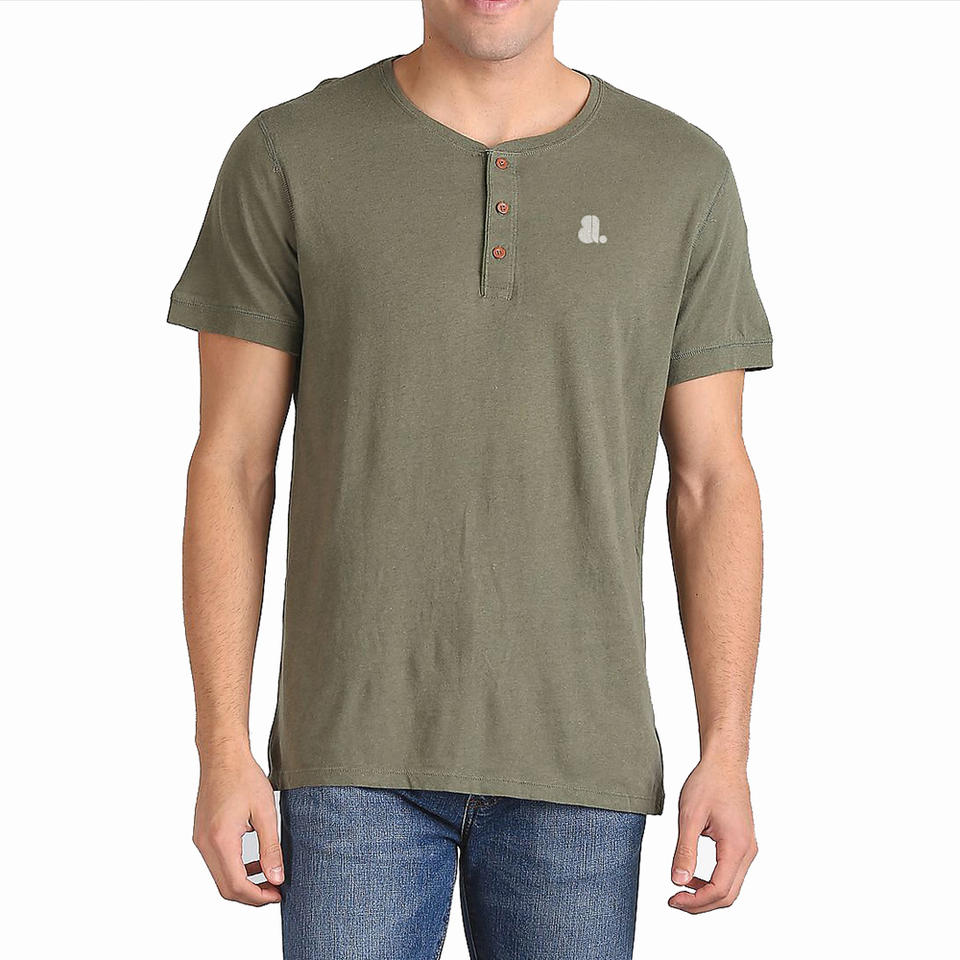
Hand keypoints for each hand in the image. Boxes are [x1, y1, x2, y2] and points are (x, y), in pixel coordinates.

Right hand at [192, 747, 283, 905]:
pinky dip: (235, 868)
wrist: (223, 755)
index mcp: (221, 841)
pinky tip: (254, 861)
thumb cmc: (244, 777)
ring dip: (243, 882)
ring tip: (269, 877)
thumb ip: (271, 848)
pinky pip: (217, 862)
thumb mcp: (265, 812)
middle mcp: (205, 844)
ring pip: (220, 876)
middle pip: (225, 887)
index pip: (236, 885)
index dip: (258, 897)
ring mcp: (200, 840)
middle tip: (275, 891)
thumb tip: (277, 878)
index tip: (278, 894)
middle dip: (251, 895)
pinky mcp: (202, 834)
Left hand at [669, 759, 757, 912]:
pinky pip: (730, 872)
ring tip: (681, 889)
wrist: (724, 763)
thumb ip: (685, 851)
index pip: (719, 890)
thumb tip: (678, 881)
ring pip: (731, 886)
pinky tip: (694, 875)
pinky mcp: (742, 843)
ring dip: (707, 894)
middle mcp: (747, 851)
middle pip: (728, 895)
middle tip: (675, 901)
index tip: (672, 899)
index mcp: (736, 846)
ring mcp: (747, 848)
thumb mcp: (689, 816)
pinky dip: (713, 881)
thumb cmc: (708, 782)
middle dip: (701, 904)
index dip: (695, 901)